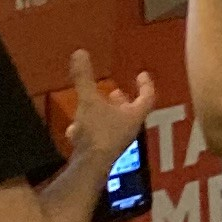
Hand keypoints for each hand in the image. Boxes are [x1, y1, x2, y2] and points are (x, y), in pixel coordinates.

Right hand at [65, 49, 150, 172]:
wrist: (88, 168)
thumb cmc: (97, 134)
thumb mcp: (89, 101)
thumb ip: (84, 78)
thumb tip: (80, 52)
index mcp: (134, 116)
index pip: (147, 97)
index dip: (146, 85)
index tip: (142, 74)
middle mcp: (128, 130)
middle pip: (131, 113)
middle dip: (123, 101)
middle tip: (117, 92)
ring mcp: (116, 144)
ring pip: (113, 126)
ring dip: (106, 115)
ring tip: (97, 106)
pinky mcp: (102, 154)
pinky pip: (98, 138)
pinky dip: (89, 129)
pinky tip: (74, 130)